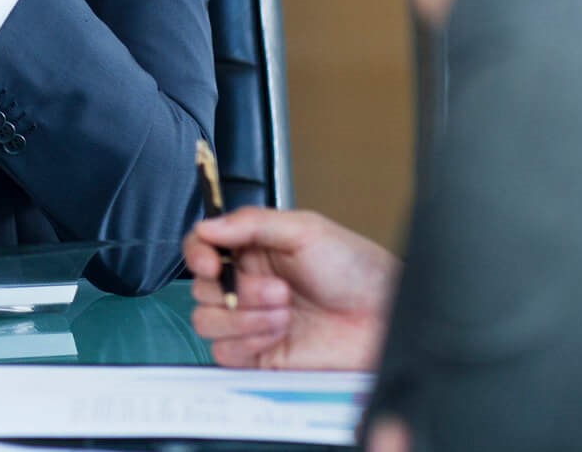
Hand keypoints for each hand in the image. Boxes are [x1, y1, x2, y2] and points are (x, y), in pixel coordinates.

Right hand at [183, 207, 398, 370]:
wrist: (383, 318)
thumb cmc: (354, 268)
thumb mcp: (305, 229)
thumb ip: (251, 223)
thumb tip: (208, 225)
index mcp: (251, 250)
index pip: (202, 247)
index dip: (197, 254)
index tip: (211, 263)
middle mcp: (246, 285)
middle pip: (201, 288)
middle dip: (238, 290)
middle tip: (278, 290)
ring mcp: (250, 323)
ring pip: (207, 321)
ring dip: (244, 318)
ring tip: (285, 313)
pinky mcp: (258, 358)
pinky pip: (224, 354)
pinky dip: (247, 343)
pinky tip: (278, 334)